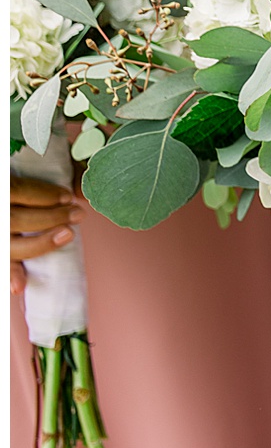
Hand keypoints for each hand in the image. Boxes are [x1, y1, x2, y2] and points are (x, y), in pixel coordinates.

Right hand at [11, 177, 83, 292]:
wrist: (8, 167)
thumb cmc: (27, 168)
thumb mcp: (44, 161)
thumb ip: (64, 170)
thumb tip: (85, 190)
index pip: (14, 190)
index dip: (42, 195)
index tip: (68, 197)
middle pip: (12, 220)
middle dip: (49, 218)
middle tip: (78, 215)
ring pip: (8, 245)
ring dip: (40, 244)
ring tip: (68, 234)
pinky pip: (2, 262)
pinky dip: (10, 274)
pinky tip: (20, 286)